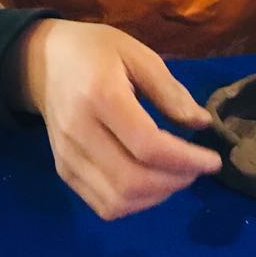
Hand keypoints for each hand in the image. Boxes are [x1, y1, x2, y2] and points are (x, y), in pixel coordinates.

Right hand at [10, 19, 221, 219]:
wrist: (43, 62)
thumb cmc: (95, 51)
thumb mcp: (137, 54)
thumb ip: (170, 91)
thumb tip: (202, 124)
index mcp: (100, 95)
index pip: (147, 146)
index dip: (186, 160)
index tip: (213, 160)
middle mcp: (79, 132)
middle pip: (132, 181)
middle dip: (175, 182)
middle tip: (197, 168)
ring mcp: (67, 156)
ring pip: (117, 202)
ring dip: (156, 197)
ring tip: (176, 175)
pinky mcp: (63, 171)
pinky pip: (103, 205)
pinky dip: (134, 203)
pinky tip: (150, 182)